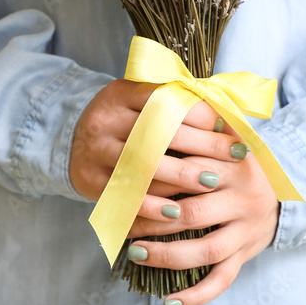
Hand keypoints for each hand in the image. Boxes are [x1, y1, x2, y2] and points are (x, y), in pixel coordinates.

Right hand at [68, 79, 247, 224]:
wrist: (71, 141)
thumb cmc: (125, 122)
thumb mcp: (141, 102)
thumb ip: (177, 104)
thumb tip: (227, 119)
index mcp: (122, 92)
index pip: (168, 98)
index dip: (203, 114)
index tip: (229, 127)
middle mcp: (105, 119)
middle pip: (161, 131)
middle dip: (203, 145)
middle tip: (234, 155)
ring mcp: (95, 150)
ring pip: (145, 165)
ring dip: (183, 177)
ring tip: (213, 182)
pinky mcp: (90, 181)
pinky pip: (126, 196)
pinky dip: (153, 206)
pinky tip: (176, 212)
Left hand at [123, 110, 279, 304]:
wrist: (285, 190)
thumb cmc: (239, 162)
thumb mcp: (227, 135)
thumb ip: (199, 121)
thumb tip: (159, 95)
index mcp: (237, 163)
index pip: (191, 169)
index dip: (156, 175)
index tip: (125, 175)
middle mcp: (244, 197)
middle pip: (193, 212)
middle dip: (153, 218)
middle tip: (122, 218)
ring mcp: (246, 230)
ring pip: (204, 249)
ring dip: (166, 254)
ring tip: (134, 252)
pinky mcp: (246, 255)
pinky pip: (221, 280)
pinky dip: (196, 295)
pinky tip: (169, 303)